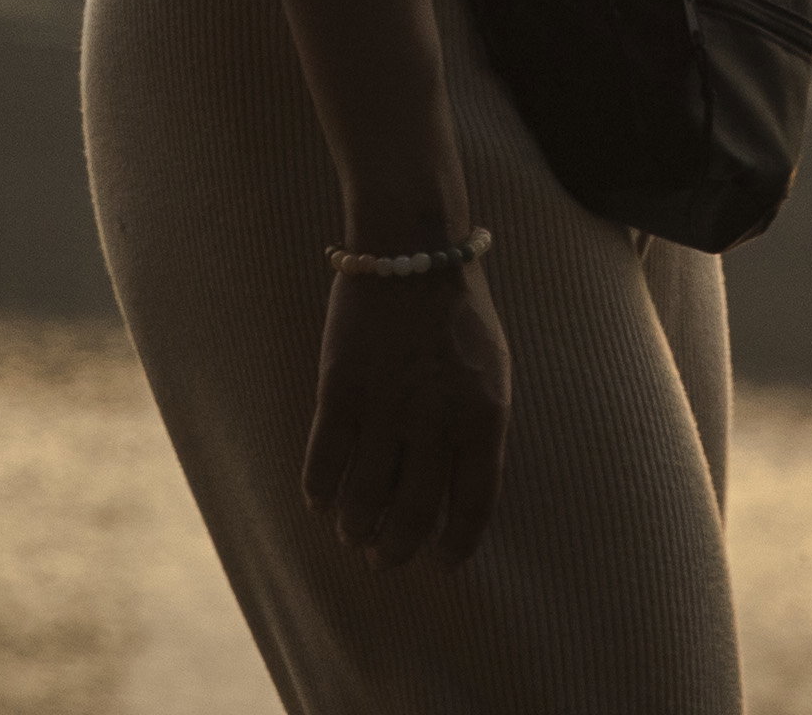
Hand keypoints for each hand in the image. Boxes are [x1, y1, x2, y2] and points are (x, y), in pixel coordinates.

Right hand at [300, 248, 509, 569]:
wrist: (411, 249)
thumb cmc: (457, 314)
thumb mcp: (492, 374)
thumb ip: (479, 432)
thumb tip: (457, 495)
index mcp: (484, 418)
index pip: (473, 507)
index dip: (455, 546)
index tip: (442, 562)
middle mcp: (437, 421)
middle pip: (413, 514)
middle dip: (397, 548)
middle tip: (385, 557)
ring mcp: (386, 406)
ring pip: (363, 498)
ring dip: (355, 527)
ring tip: (353, 534)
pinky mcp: (340, 389)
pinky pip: (324, 462)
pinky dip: (320, 492)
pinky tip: (321, 501)